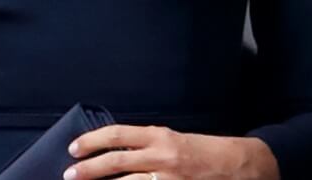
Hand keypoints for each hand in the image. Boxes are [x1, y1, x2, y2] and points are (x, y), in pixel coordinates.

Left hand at [64, 125, 275, 179]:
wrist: (242, 165)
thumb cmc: (206, 151)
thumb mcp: (175, 139)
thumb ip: (148, 145)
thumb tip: (116, 152)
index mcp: (160, 136)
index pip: (117, 135)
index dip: (91, 141)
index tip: (74, 148)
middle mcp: (162, 156)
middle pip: (115, 161)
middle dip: (88, 169)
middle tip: (69, 174)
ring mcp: (168, 179)